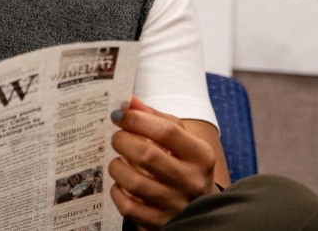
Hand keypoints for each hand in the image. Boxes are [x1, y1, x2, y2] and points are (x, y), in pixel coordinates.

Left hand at [108, 96, 217, 229]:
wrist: (198, 207)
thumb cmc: (183, 165)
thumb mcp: (180, 140)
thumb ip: (155, 118)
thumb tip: (127, 99)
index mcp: (201, 156)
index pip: (167, 131)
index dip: (137, 119)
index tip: (119, 115)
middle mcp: (192, 182)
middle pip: (147, 155)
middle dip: (122, 141)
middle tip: (116, 138)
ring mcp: (177, 205)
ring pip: (134, 182)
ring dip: (117, 167)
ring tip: (118, 161)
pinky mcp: (160, 223)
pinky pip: (128, 207)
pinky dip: (117, 192)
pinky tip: (121, 185)